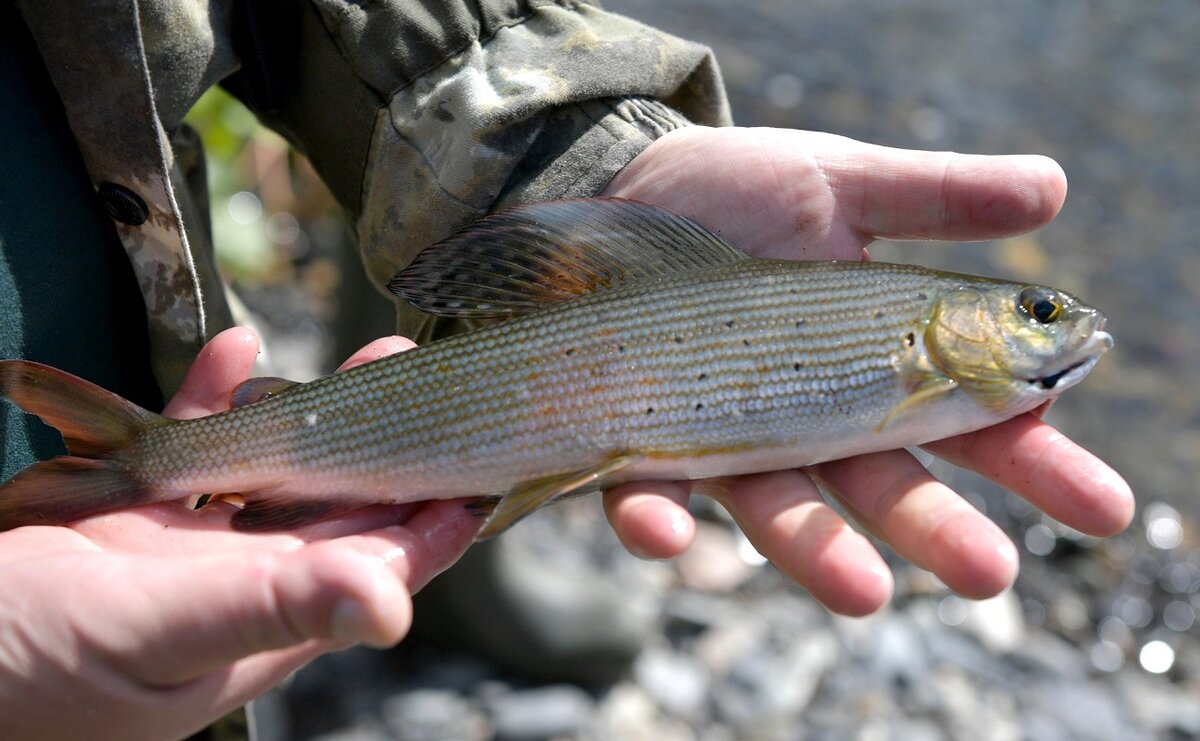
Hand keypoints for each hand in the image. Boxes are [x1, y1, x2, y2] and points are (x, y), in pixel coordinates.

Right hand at [0, 328, 477, 740]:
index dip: (438, 517)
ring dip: (315, 413)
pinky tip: (234, 351)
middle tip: (427, 372)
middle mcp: (240, 585)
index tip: (490, 456)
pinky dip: (212, 398)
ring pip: (273, 469)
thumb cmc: (26, 672)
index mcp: (268, 623)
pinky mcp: (129, 516)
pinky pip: (187, 444)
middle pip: (340, 504)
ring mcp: (186, 550)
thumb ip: (274, 610)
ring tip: (366, 353)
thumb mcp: (159, 634)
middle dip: (390, 442)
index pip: (382, 565)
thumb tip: (395, 608)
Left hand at [599, 126, 1133, 614]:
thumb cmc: (733, 188)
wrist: (618, 184)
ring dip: (818, 553)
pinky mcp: (640, 441)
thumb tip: (1055, 188)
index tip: (1102, 507)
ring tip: (866, 595)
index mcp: (872, 362)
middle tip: (993, 571)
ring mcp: (723, 437)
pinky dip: (661, 517)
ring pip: (780, 511)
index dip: (1035, 461)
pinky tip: (669, 534)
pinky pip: (648, 492)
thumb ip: (935, 196)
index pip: (969, 421)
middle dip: (938, 529)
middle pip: (884, 485)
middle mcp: (806, 416)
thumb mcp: (839, 182)